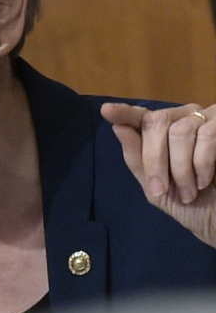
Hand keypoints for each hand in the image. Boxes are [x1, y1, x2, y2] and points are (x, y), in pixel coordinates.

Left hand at [101, 101, 215, 247]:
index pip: (141, 117)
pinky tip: (203, 181)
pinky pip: (208, 135)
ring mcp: (208, 118)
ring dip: (180, 169)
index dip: (125, 112)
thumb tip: (118, 128)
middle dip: (154, 160)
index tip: (107, 111)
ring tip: (189, 193)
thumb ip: (138, 160)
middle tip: (160, 190)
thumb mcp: (156, 187)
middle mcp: (184, 118)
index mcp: (163, 133)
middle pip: (156, 123)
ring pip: (180, 131)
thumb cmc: (190, 202)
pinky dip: (202, 163)